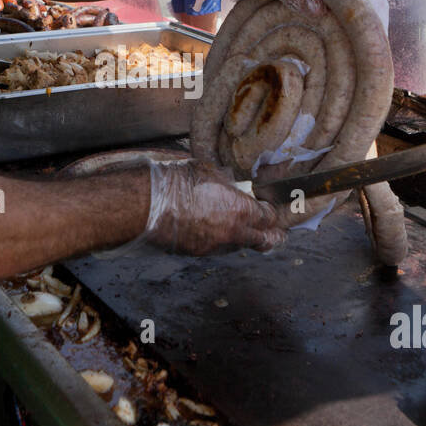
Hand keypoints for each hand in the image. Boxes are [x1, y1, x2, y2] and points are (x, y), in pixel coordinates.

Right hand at [143, 159, 284, 254]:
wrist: (148, 206)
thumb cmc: (176, 184)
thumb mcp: (208, 172)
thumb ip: (227, 182)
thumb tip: (232, 183)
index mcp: (241, 210)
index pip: (270, 218)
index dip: (273, 213)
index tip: (272, 209)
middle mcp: (233, 233)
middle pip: (265, 241)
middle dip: (273, 236)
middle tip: (277, 232)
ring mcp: (215, 246)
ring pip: (240, 246)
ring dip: (245, 238)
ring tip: (241, 227)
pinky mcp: (198, 253)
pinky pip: (218, 248)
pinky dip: (221, 240)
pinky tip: (213, 228)